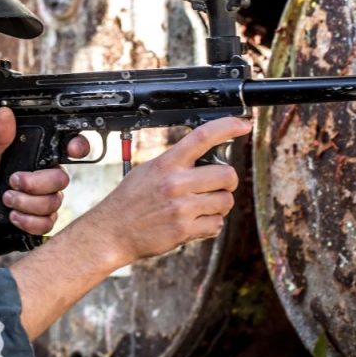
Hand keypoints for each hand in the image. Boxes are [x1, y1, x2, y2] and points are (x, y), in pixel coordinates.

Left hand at [0, 107, 88, 236]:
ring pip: (53, 202)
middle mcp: (48, 176)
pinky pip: (47, 223)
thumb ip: (0, 136)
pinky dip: (28, 221)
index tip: (72, 149)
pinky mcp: (43, 219)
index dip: (78, 146)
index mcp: (40, 155)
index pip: (69, 147)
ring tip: (7, 199)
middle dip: (35, 183)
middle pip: (61, 179)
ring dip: (26, 203)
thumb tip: (4, 113)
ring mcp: (47, 198)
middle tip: (13, 181)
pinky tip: (13, 216)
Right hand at [79, 116, 251, 265]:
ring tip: (200, 207)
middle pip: (227, 174)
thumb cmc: (130, 201)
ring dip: (219, 205)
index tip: (243, 125)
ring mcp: (181, 208)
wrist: (112, 232)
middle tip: (217, 185)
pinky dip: (210, 224)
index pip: (202, 137)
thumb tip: (206, 156)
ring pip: (226, 201)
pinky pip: (216, 224)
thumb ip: (176, 162)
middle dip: (227, 181)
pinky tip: (193, 222)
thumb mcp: (148, 170)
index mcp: (166, 163)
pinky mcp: (184, 230)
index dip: (228, 127)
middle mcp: (176, 184)